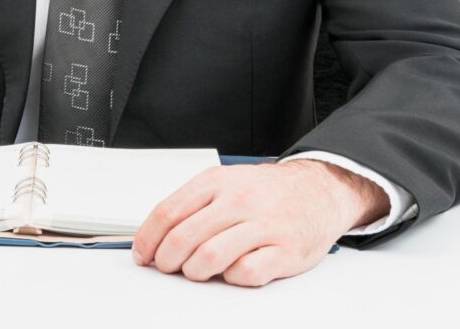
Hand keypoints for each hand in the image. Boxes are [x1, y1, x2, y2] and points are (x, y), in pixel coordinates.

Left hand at [131, 159, 389, 286]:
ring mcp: (262, 224)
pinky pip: (247, 272)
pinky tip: (230, 273)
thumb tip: (157, 234)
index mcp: (216, 181)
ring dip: (194, 271)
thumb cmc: (265, 191)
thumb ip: (193, 204)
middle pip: (184, 236)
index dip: (148, 238)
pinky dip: (231, 278)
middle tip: (165, 268)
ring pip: (210, 255)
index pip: (168, 212)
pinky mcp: (285, 250)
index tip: (142, 254)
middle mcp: (237, 200)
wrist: (317, 189)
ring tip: (194, 272)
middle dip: (166, 259)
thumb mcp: (225, 182)